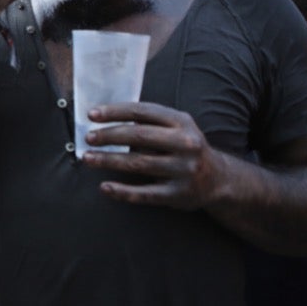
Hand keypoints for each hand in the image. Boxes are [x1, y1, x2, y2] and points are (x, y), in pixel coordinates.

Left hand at [81, 101, 224, 209]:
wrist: (219, 179)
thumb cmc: (184, 147)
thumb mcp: (176, 126)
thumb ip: (149, 121)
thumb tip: (105, 118)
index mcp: (182, 122)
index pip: (142, 112)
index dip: (115, 112)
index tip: (92, 115)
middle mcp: (185, 143)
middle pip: (139, 136)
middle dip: (109, 136)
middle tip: (88, 138)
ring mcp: (183, 170)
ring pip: (138, 164)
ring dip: (108, 160)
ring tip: (88, 158)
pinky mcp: (178, 194)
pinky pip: (144, 194)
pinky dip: (122, 191)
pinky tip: (105, 187)